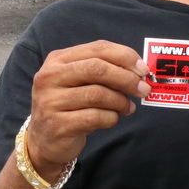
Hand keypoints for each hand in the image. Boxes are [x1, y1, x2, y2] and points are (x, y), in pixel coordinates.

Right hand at [28, 41, 151, 174]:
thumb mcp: (82, 82)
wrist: (44, 140)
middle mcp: (49, 77)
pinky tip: (113, 119)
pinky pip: (95, 117)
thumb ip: (106, 70)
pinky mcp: (57, 125)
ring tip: (128, 107)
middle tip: (143, 89)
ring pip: (98, 94)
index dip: (126, 56)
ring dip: (121, 101)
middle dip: (126, 78)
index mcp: (58, 59)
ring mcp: (50, 101)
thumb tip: (140, 70)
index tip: (144, 69)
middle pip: (97, 69)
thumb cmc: (71, 105)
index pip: (98, 48)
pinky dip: (112, 118)